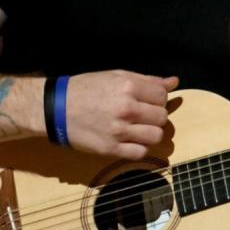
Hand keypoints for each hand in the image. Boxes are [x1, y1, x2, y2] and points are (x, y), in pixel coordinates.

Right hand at [64, 70, 178, 159]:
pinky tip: (131, 140)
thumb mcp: (117, 76)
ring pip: (156, 136)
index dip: (158, 98)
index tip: (148, 100)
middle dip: (156, 115)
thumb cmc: (87, 89)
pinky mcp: (110, 148)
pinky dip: (139, 148)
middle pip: (162, 117)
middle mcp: (126, 108)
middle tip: (144, 114)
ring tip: (139, 128)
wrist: (55, 108)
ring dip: (151, 132)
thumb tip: (174, 82)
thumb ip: (148, 80)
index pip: (163, 96)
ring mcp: (119, 130)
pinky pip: (140, 153)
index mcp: (129, 87)